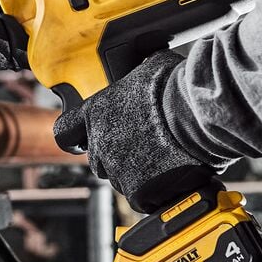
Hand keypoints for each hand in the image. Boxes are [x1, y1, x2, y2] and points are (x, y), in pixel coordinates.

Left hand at [53, 50, 224, 211]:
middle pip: (98, 161)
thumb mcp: (151, 66)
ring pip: (120, 180)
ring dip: (137, 175)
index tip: (83, 140)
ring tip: (163, 161)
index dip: (76, 137)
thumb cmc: (176, 86)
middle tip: (143, 149)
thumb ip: (140, 72)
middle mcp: (100, 142)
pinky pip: (140, 198)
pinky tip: (169, 178)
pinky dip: (153, 193)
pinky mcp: (136, 188)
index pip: (65, 132)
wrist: (196, 113)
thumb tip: (151, 63)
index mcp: (95, 111)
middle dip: (116, 158)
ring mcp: (117, 167)